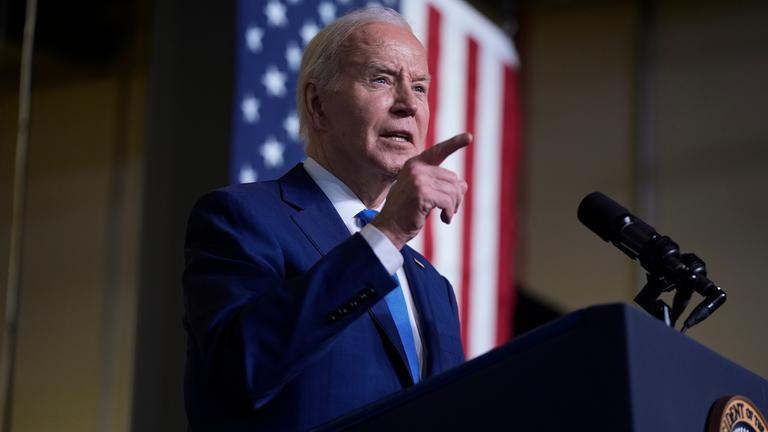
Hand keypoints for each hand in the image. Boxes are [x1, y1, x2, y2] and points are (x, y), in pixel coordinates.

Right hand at [373, 133, 470, 249]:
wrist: (389, 228)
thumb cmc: (406, 212)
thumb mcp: (424, 194)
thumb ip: (440, 185)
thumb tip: (463, 184)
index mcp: (414, 165)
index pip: (438, 151)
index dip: (454, 144)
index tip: (469, 137)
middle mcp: (416, 168)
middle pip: (452, 178)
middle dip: (455, 196)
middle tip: (450, 210)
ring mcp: (418, 180)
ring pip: (453, 190)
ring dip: (453, 206)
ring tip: (445, 215)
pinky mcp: (422, 193)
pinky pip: (448, 201)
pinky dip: (449, 213)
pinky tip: (444, 219)